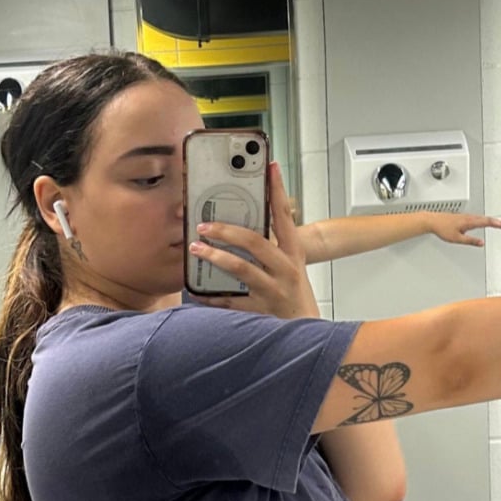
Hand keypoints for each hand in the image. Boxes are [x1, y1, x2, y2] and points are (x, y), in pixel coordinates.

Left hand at [188, 163, 318, 319]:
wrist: (306, 333)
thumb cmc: (293, 297)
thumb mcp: (289, 268)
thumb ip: (270, 249)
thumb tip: (241, 230)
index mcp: (293, 253)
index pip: (285, 216)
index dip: (278, 190)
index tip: (270, 168)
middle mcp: (285, 268)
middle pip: (255, 241)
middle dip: (227, 230)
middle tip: (204, 224)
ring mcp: (272, 290)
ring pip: (241, 268)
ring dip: (215, 256)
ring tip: (196, 248)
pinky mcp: (259, 311)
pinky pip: (228, 301)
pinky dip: (209, 295)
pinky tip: (194, 289)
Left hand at [425, 212, 500, 245]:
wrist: (432, 221)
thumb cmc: (442, 228)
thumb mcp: (457, 238)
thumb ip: (470, 241)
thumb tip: (481, 243)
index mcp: (470, 222)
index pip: (487, 222)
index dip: (498, 224)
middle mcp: (469, 217)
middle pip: (487, 219)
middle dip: (499, 222)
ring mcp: (467, 216)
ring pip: (483, 217)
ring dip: (493, 220)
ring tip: (500, 223)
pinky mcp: (463, 217)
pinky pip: (478, 218)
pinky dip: (485, 219)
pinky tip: (485, 222)